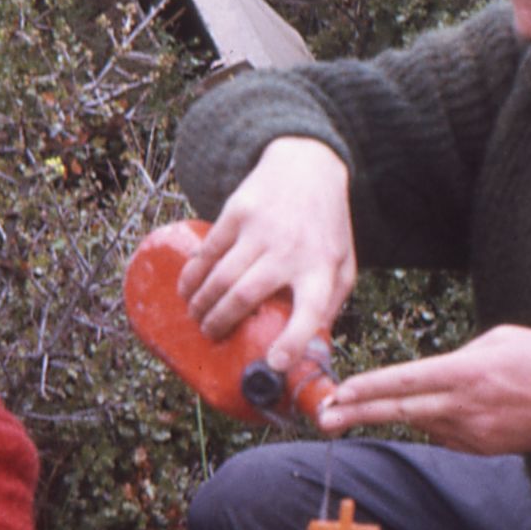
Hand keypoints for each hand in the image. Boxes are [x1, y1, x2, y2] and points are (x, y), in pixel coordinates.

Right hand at [176, 136, 355, 369]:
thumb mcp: (343, 263)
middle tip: (211, 336)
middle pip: (245, 295)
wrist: (308, 166)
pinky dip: (192, 275)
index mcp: (322, 269)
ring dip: (202, 303)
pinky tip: (186, 289)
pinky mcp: (238, 212)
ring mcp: (262, 229)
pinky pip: (208, 251)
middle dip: (220, 322)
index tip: (275, 364)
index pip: (312, 310)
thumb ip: (331, 304)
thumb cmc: (326, 226)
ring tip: (197, 317)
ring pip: (221, 276)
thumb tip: (309, 348)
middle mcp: (291, 250)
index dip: (293, 340)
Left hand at [316, 326, 530, 455]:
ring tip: (359, 410)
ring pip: (420, 423)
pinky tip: (429, 412)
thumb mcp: (501, 338)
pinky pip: (444, 435)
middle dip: (357, 414)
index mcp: (468, 372)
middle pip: (399, 411)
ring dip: (393, 415)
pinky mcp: (483, 448)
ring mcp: (473, 432)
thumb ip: (459, 356)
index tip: (338, 392)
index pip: (405, 381)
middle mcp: (465, 406)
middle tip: (324, 418)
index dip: (368, 387)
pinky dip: (431, 422)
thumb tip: (432, 375)